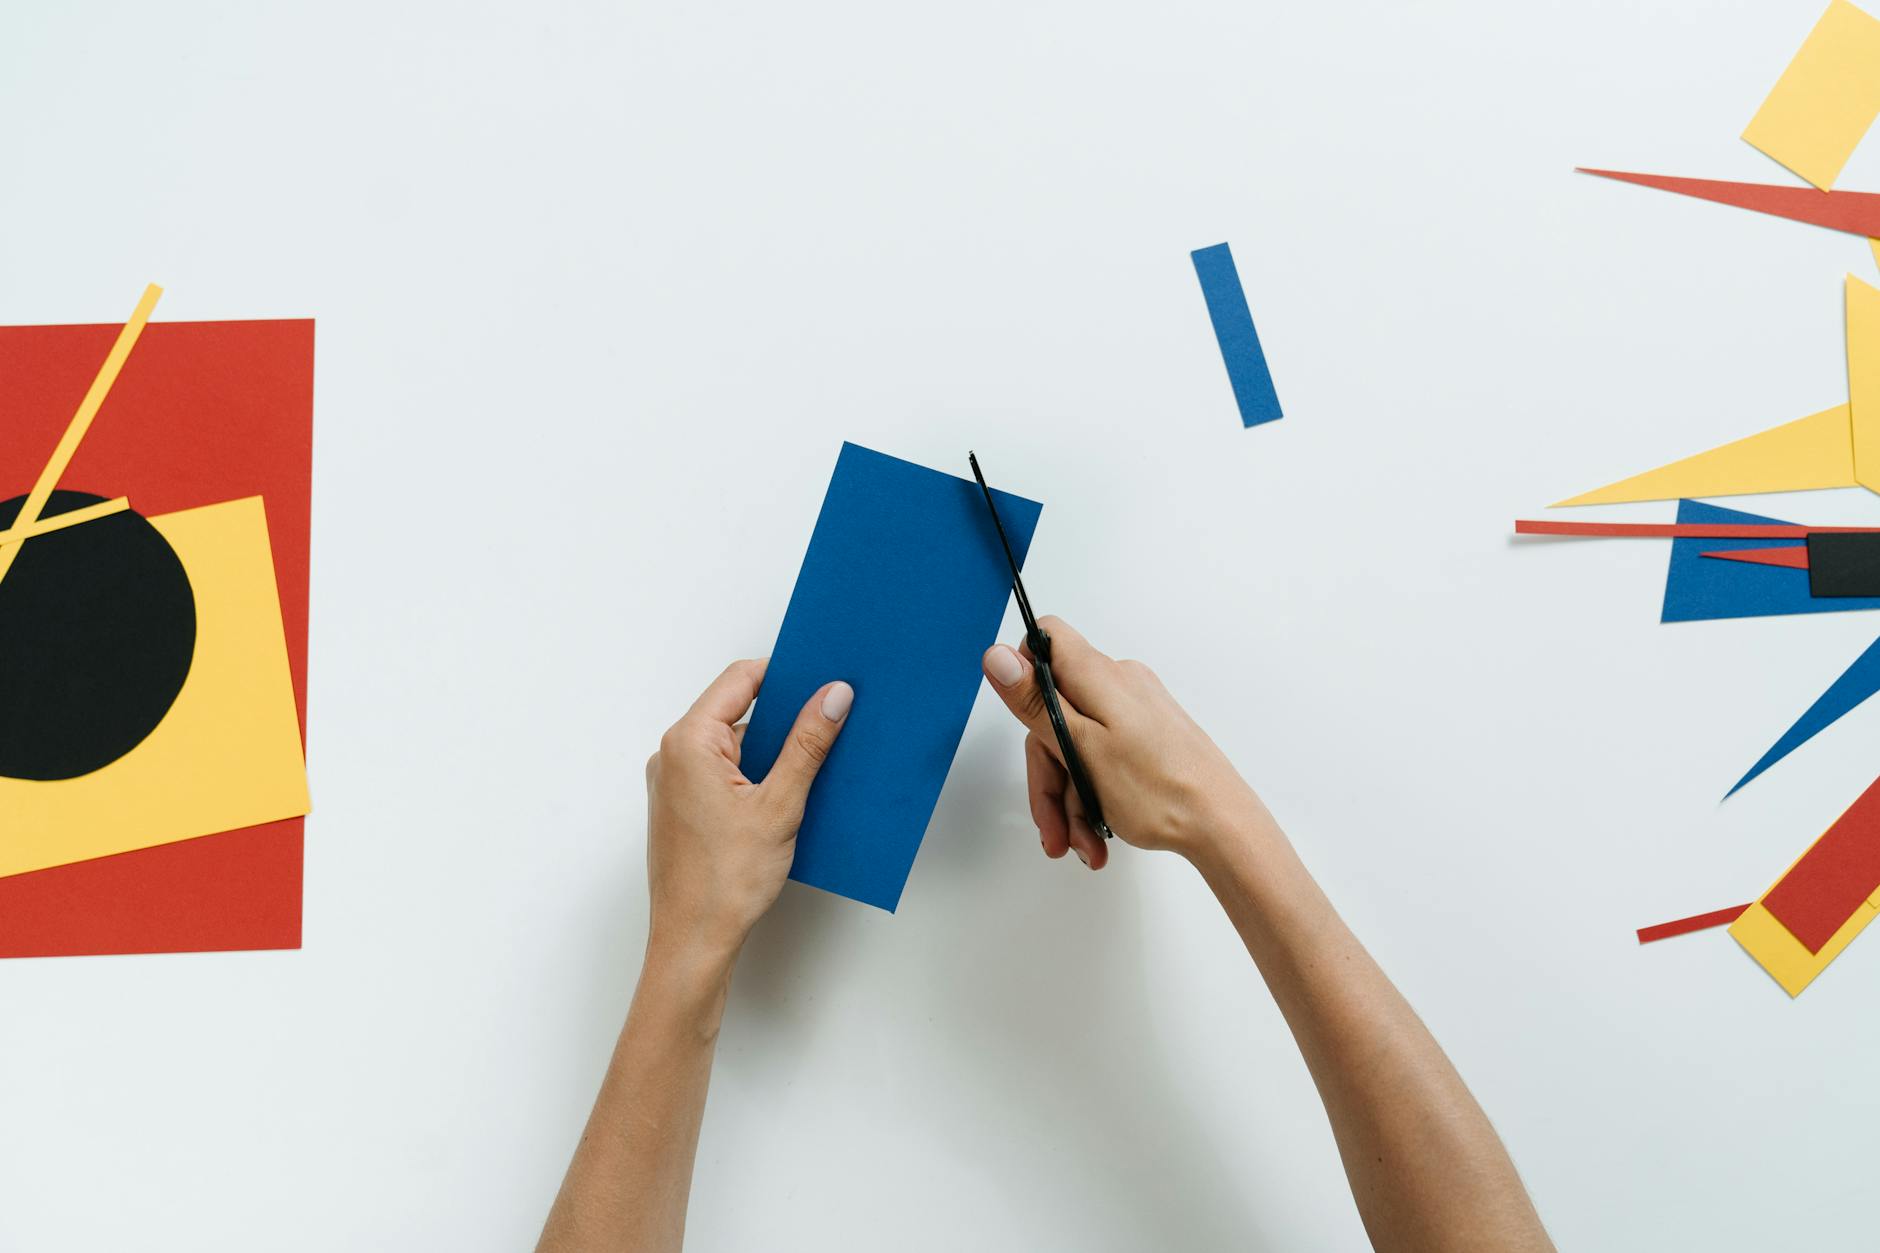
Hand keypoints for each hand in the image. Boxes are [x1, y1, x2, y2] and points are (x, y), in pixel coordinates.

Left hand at [643, 659, 852, 967]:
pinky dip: (757, 775)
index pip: (740, 679)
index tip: (822, 680)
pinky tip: (789, 795)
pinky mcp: (683, 806)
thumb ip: (808, 744)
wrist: (693, 942)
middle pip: (737, 710)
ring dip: (774, 751)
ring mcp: (674, 781)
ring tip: (815, 766)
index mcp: (688, 742)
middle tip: (829, 721)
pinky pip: (724, 771)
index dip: (785, 675)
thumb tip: (833, 697)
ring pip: (734, 744)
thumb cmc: (724, 883)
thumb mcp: (780, 805)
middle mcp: (672, 755)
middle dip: (785, 716)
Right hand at [981, 617, 1268, 869]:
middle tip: (1051, 827)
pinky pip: (1104, 759)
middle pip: (1055, 715)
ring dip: (1071, 800)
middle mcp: (1118, 685)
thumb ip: (1035, 701)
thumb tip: (996, 655)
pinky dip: (1094, 797)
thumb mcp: (1081, 747)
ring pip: (1078, 746)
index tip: (1023, 723)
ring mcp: (1135, 712)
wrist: (1221, 824)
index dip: (1024, 676)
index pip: (1045, 642)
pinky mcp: (1148, 737)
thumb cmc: (1159, 789)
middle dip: (1049, 775)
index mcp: (1098, 676)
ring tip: (1081, 844)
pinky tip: (1097, 835)